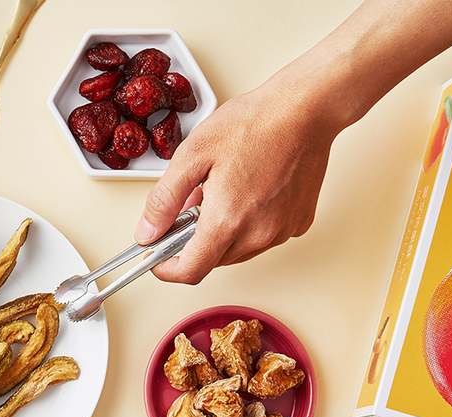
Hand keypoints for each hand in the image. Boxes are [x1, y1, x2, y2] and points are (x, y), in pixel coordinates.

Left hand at [134, 76, 338, 283]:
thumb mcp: (192, 155)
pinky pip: (263, 237)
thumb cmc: (253, 124)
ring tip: (221, 192)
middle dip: (194, 240)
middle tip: (192, 203)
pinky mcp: (298, 223)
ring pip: (237, 251)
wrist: (305, 109)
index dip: (167, 269)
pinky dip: (248, 224)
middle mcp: (258, 234)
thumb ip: (164, 201)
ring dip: (222, 233)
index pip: (190, 272)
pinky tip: (247, 193)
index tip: (157, 257)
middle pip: (212, 260)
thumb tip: (147, 234)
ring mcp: (282, 231)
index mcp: (228, 221)